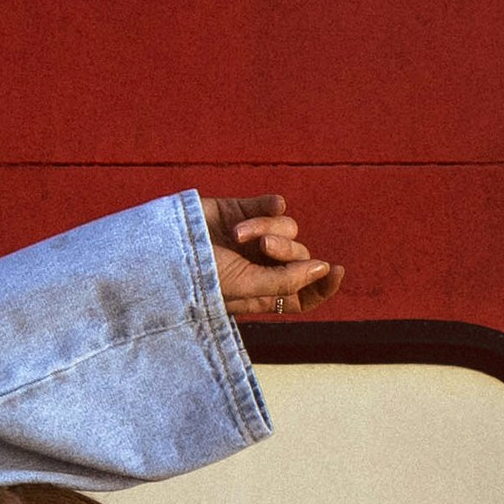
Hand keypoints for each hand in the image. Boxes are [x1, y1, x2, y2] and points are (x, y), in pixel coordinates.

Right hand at [206, 195, 341, 318]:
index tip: (336, 271)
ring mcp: (255, 240)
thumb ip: (286, 281)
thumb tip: (324, 268)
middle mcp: (262, 268)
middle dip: (286, 250)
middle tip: (261, 247)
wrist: (166, 245)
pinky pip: (276, 206)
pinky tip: (251, 213)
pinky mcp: (246, 212)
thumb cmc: (200, 276)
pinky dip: (268, 208)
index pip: (304, 296)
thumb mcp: (244, 287)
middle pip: (300, 258)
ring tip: (237, 234)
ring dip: (266, 228)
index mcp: (262, 295)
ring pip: (289, 229)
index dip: (324, 286)